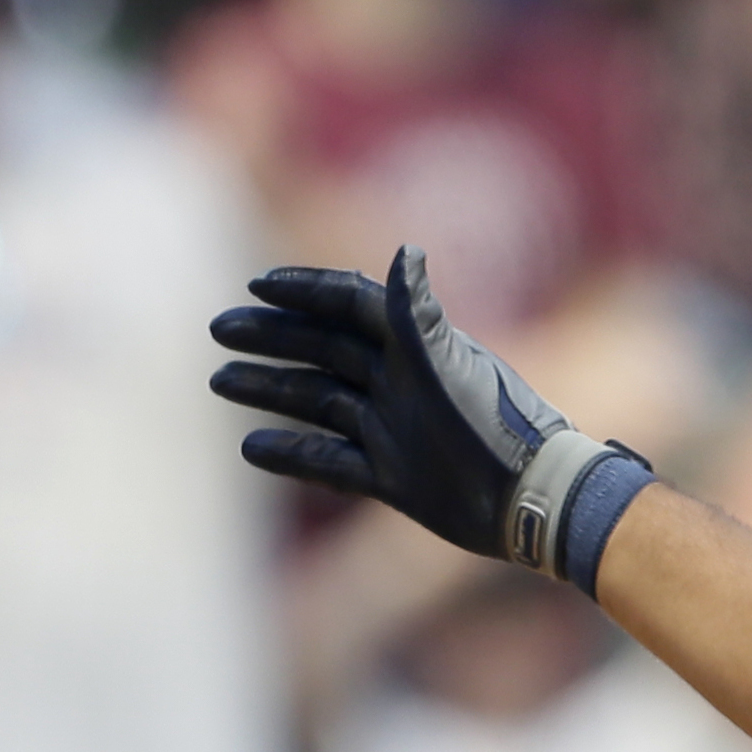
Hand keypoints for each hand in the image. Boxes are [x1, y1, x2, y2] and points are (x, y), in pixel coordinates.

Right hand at [208, 245, 614, 575]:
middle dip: (272, 336)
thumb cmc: (495, 427)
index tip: (255, 285)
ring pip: (318, 401)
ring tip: (219, 382)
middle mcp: (400, 381)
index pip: (350, 302)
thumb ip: (419, 313)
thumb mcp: (450, 367)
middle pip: (324, 347)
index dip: (304, 290)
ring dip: (270, 389)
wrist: (531, 502)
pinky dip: (291, 453)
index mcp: (416, 345)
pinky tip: (250, 447)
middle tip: (219, 330)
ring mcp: (393, 428)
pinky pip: (329, 459)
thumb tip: (405, 249)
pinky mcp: (393, 476)